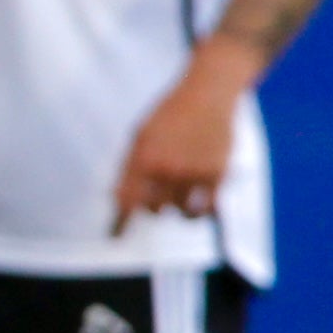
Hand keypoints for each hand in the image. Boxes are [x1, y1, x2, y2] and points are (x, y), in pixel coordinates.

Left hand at [113, 45, 252, 229]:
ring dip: (179, 210)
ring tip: (179, 200)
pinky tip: (198, 211)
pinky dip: (201, 213)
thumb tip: (118, 199)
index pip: (127, 200)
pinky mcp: (217, 173)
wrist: (207, 94)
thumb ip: (129, 167)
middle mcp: (166, 168)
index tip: (115, 238)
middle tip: (156, 202)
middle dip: (153, 209)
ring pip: (181, 211)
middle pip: (154, 210)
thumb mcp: (140, 135)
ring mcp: (193, 171)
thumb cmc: (169, 115)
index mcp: (142, 158)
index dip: (120, 222)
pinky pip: (207, 208)